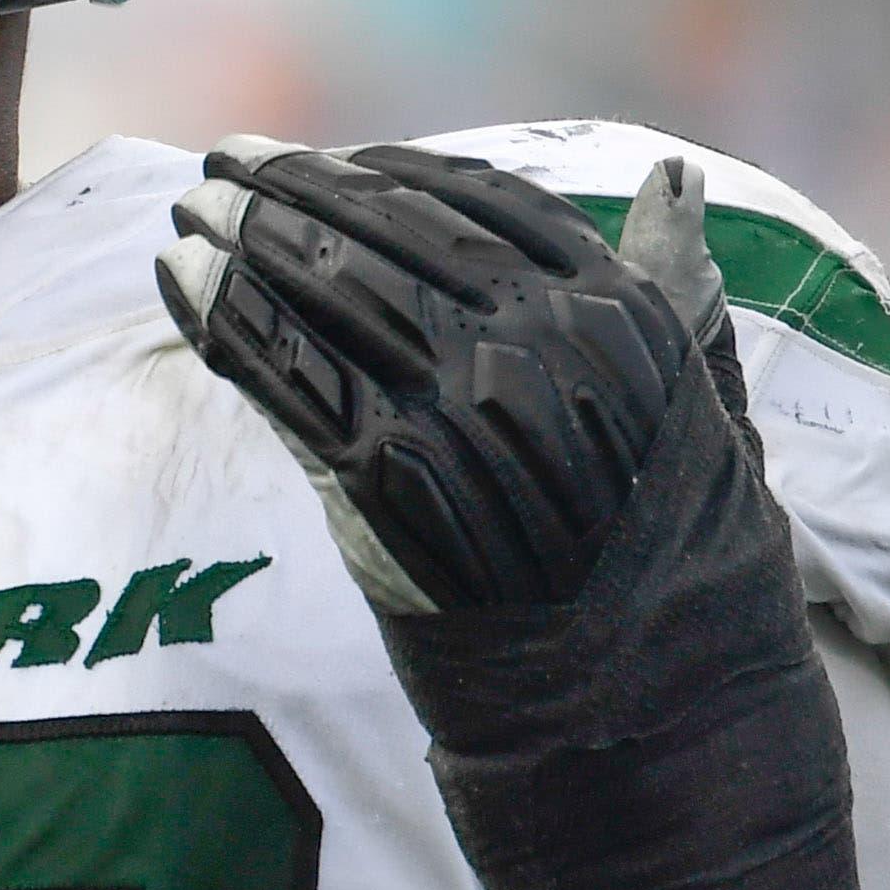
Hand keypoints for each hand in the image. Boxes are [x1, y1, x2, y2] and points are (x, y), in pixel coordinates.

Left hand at [154, 138, 871, 889]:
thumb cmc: (687, 584)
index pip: (484, 208)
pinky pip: (287, 384)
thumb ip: (681, 300)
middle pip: (388, 241)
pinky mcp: (390, 488)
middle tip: (220, 168)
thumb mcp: (712, 423)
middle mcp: (544, 352)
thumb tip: (676, 181)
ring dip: (240, 250)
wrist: (656, 730)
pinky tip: (177, 290)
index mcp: (625, 322)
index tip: (323, 159)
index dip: (390, 175)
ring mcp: (464, 416)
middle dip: (292, 197)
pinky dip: (223, 327)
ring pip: (326, 300)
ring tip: (184, 217)